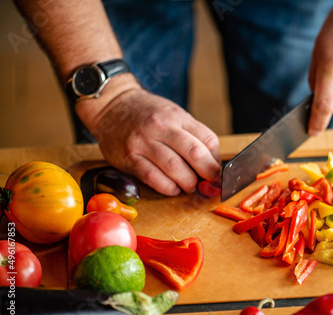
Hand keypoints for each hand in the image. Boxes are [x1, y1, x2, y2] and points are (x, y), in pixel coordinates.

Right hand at [80, 87, 220, 195]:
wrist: (112, 106)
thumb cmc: (147, 114)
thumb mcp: (173, 115)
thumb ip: (191, 135)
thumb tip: (212, 163)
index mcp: (177, 117)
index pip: (208, 140)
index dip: (216, 160)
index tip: (217, 172)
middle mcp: (161, 127)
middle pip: (195, 154)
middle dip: (207, 173)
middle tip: (209, 184)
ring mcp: (144, 142)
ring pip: (175, 168)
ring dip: (188, 183)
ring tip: (189, 185)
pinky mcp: (129, 158)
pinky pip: (153, 178)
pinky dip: (168, 187)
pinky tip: (172, 188)